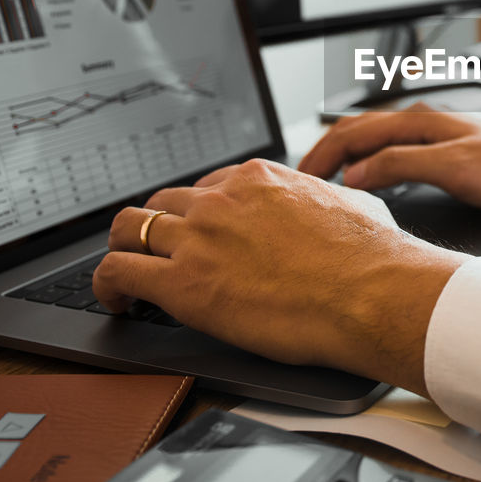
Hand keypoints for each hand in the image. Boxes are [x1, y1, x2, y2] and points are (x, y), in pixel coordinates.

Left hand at [92, 158, 467, 394]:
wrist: (369, 291)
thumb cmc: (372, 256)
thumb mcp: (355, 203)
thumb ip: (331, 197)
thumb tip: (341, 200)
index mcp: (260, 178)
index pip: (207, 188)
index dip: (200, 214)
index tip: (203, 235)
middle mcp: (221, 200)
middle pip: (163, 203)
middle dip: (159, 228)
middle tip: (162, 255)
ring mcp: (197, 238)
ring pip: (129, 229)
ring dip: (126, 250)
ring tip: (128, 276)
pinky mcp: (181, 283)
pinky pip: (117, 273)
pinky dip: (108, 286)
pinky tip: (118, 303)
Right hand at [298, 106, 480, 210]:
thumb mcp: (451, 169)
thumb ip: (402, 166)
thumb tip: (358, 171)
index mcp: (416, 122)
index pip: (350, 133)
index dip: (320, 157)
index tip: (301, 182)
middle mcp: (420, 123)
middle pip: (356, 133)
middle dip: (324, 155)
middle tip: (302, 185)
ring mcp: (430, 135)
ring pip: (372, 142)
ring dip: (344, 160)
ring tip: (326, 185)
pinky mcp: (441, 150)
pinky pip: (390, 153)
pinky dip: (368, 166)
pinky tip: (369, 184)